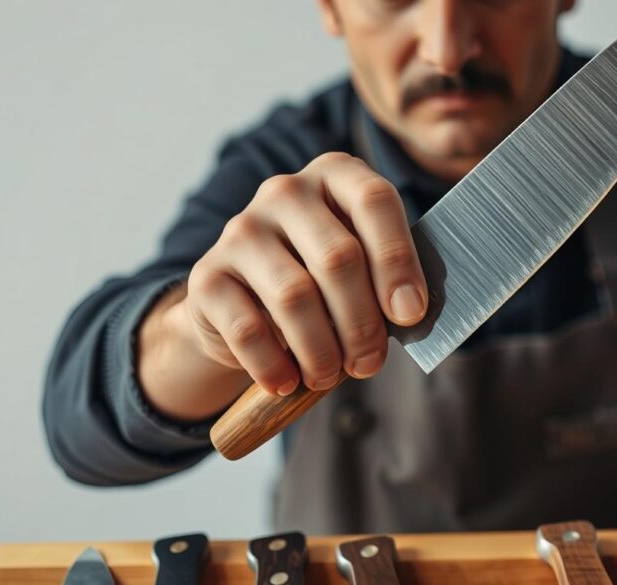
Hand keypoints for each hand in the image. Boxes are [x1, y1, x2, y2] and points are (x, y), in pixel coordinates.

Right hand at [183, 152, 427, 395]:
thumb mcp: (362, 268)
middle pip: (337, 257)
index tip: (410, 313)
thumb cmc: (323, 285)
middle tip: (369, 364)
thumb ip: (388, 280)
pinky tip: (287, 381)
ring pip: (295, 296)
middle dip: (362, 323)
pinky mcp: (206, 275)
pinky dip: (273, 364)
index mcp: (334, 175)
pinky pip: (247, 328)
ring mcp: (241, 229)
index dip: (398, 260)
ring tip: (330, 377)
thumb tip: (410, 312)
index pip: (374, 201)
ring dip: (321, 350)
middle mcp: (285, 191)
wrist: (244, 305)